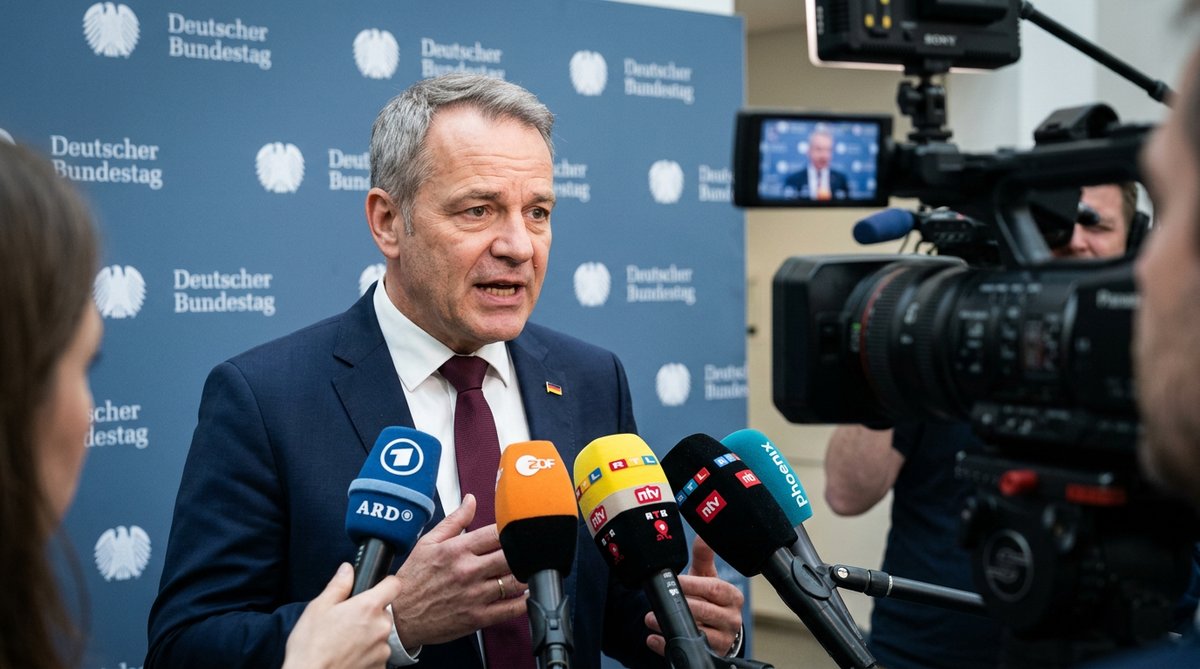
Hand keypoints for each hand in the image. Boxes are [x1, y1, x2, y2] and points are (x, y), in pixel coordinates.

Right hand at [282, 562, 402, 668]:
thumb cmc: (311, 646)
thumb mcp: (318, 608)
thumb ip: (338, 586)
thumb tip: (347, 570)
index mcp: (368, 607)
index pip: (394, 585)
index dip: (386, 584)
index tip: (378, 587)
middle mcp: (381, 627)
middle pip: (384, 613)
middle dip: (369, 615)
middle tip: (347, 622)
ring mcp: (382, 650)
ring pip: (380, 635)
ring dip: (368, 636)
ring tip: (345, 642)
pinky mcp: (380, 667)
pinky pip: (377, 654)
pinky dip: (367, 654)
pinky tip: (348, 656)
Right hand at [390, 494, 527, 648]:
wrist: (399, 616)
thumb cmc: (413, 580)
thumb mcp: (428, 543)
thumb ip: (454, 520)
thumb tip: (471, 500)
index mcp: (457, 550)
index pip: (496, 533)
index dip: (512, 529)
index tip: (517, 529)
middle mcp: (468, 571)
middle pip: (511, 555)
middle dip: (524, 551)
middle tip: (530, 550)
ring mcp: (475, 595)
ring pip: (515, 581)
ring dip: (527, 574)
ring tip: (530, 569)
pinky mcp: (478, 617)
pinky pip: (511, 609)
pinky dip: (525, 602)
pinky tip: (527, 594)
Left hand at [645, 537, 743, 656]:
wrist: (718, 627)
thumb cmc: (710, 597)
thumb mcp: (707, 576)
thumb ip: (703, 556)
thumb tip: (703, 532)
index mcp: (731, 596)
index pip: (714, 588)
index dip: (694, 584)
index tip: (675, 581)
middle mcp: (732, 618)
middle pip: (705, 611)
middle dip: (678, 607)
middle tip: (655, 605)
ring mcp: (724, 638)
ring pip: (698, 633)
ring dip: (670, 627)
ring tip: (651, 620)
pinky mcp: (713, 653)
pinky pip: (690, 649)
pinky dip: (669, 645)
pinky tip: (655, 639)